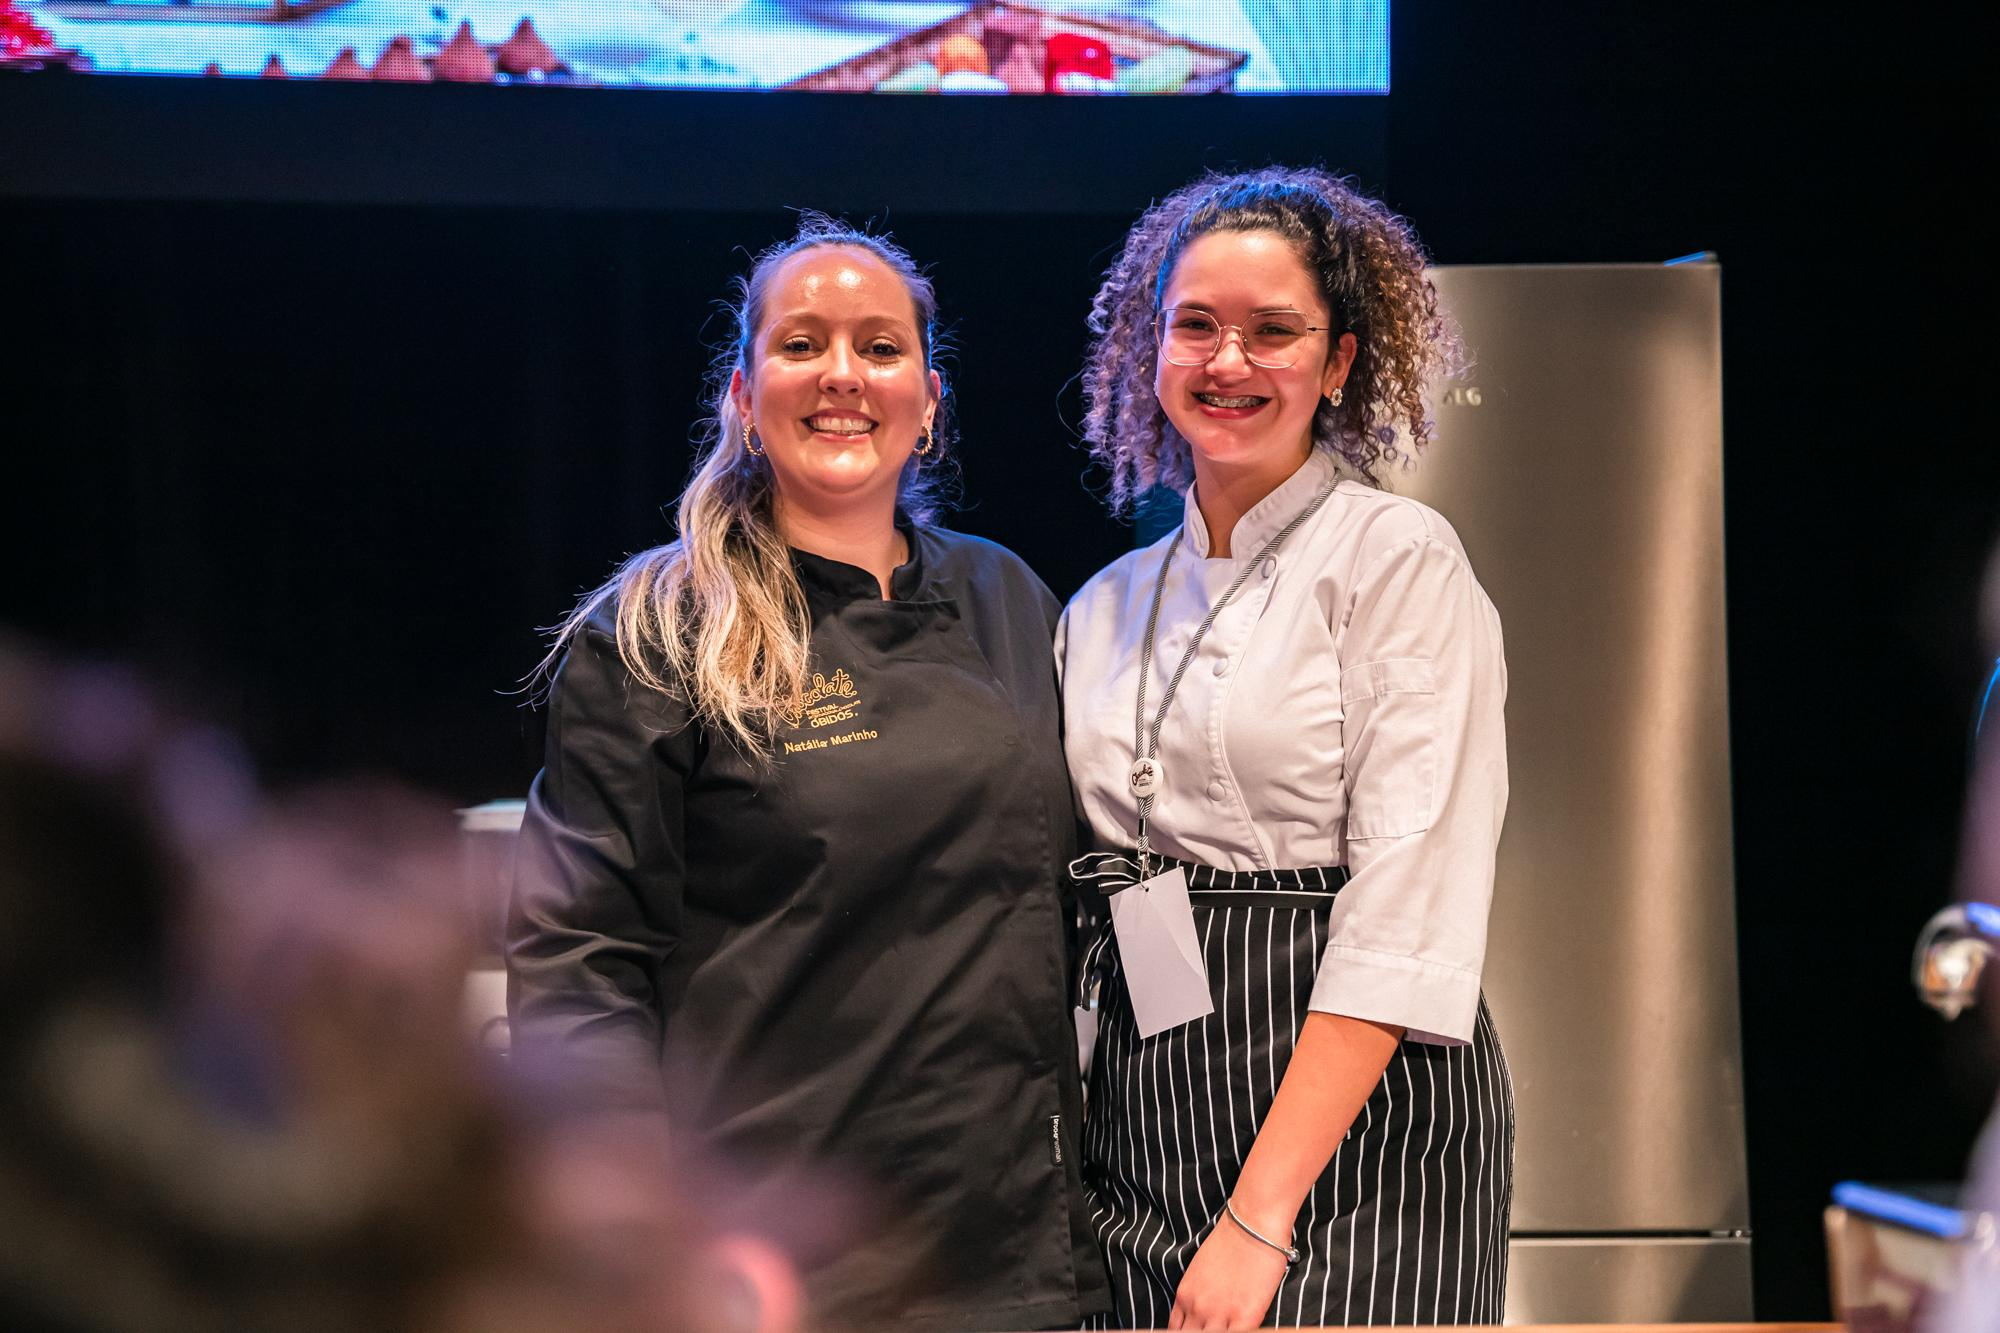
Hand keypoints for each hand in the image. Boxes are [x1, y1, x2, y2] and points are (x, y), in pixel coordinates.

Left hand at [1167, 1210, 1289, 1329]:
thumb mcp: (1199, 1270)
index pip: (1175, 1331)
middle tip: (1212, 1328)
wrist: (1252, 1224)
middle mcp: (1198, 1308)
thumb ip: (1196, 1294)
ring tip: (1227, 1327)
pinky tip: (1242, 1328)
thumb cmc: (1229, 1241)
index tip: (1197, 1329)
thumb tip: (1200, 1313)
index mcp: (1185, 1296)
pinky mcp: (1247, 1317)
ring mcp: (1221, 1315)